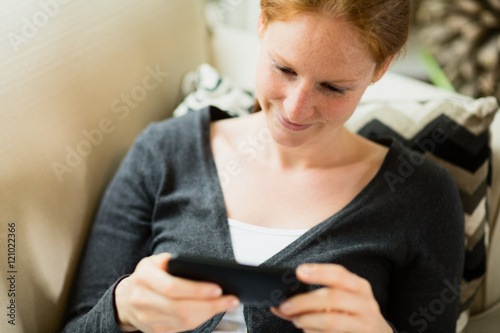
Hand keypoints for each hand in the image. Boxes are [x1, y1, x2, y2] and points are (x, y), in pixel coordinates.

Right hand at [115, 253, 239, 332]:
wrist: (126, 297)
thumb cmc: (150, 274)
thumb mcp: (158, 261)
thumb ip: (175, 263)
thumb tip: (204, 271)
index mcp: (143, 276)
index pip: (172, 287)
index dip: (196, 290)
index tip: (218, 288)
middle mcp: (141, 299)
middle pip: (180, 308)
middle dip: (210, 305)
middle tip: (231, 299)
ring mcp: (146, 318)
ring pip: (182, 321)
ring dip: (209, 314)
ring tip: (228, 304)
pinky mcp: (154, 330)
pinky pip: (181, 328)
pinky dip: (200, 320)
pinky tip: (213, 311)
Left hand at [271, 264, 391, 332]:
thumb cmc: (352, 314)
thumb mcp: (340, 300)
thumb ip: (312, 299)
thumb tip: (278, 304)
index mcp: (359, 286)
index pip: (340, 274)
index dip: (319, 272)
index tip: (299, 271)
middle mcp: (366, 303)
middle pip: (332, 297)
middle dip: (305, 301)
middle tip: (286, 306)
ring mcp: (366, 324)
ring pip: (332, 320)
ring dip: (308, 320)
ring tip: (297, 320)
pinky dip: (315, 332)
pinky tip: (308, 330)